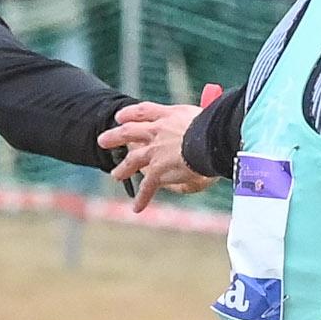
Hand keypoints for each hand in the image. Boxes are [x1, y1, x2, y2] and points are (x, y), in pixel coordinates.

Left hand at [99, 89, 214, 211]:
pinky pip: (147, 186)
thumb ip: (205, 118)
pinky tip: (137, 208)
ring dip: (123, 168)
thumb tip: (217, 118)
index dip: (130, 113)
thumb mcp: (208, 114)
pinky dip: (142, 198)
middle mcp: (157, 131)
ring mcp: (154, 151)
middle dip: (115, 136)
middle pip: (129, 131)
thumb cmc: (217, 125)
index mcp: (169, 115)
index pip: (144, 111)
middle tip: (102, 141)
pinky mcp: (158, 170)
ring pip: (132, 160)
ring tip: (116, 175)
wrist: (210, 139)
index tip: (120, 116)